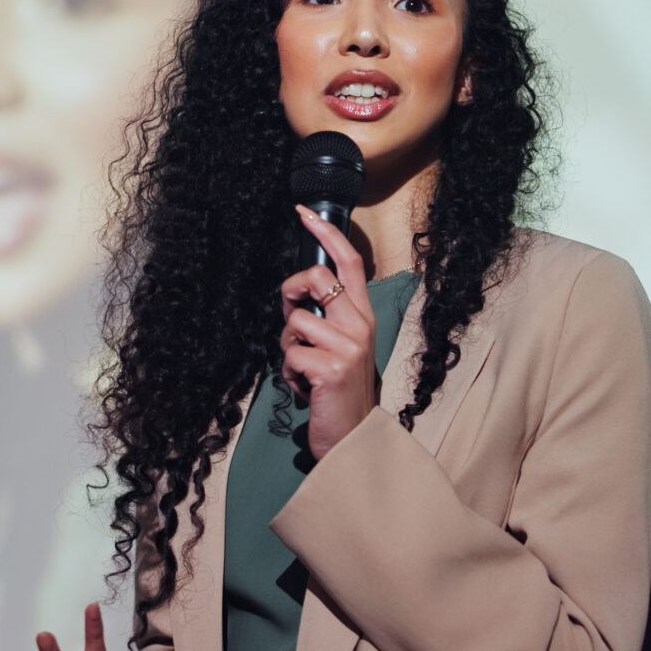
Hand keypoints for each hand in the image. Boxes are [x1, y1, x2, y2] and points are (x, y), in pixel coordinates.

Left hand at [280, 205, 378, 459]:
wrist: (353, 437)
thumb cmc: (338, 391)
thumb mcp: (340, 346)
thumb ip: (325, 317)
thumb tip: (295, 295)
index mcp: (362, 316)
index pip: (349, 262)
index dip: (325, 232)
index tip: (304, 212)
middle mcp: (361, 325)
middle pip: (316, 278)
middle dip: (290, 293)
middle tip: (292, 321)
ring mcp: (349, 345)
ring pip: (295, 321)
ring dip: (288, 346)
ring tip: (304, 369)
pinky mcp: (331, 367)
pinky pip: (290, 353)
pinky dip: (288, 373)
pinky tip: (305, 387)